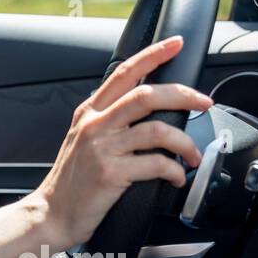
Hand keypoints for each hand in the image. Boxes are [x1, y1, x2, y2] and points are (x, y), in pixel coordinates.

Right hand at [34, 35, 213, 250]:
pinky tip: (176, 179)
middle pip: (145, 95)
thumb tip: (149, 110)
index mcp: (90, 112)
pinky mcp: (110, 173)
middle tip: (204, 102)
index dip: (152, 55)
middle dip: (182, 95)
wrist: (53, 213)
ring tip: (193, 156)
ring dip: (185, 143)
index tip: (175, 44)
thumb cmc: (73, 180)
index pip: (124, 73)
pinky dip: (174, 172)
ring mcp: (101, 148)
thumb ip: (109, 120)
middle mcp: (94, 124)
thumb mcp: (84, 139)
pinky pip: (155, 164)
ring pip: (156, 130)